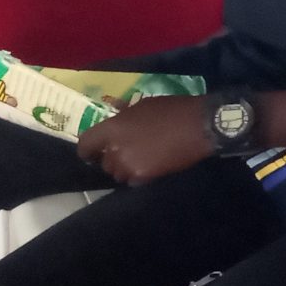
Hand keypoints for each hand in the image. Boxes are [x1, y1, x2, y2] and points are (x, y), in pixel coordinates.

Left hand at [77, 95, 212, 185]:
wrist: (200, 125)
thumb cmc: (173, 110)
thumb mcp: (145, 105)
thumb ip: (125, 114)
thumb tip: (116, 113)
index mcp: (113, 128)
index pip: (86, 145)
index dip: (88, 150)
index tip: (94, 152)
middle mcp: (115, 150)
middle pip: (104, 162)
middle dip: (114, 158)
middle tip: (129, 151)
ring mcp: (128, 165)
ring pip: (118, 173)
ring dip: (126, 168)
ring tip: (143, 159)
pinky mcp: (143, 177)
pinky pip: (133, 180)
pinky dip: (139, 175)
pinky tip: (152, 166)